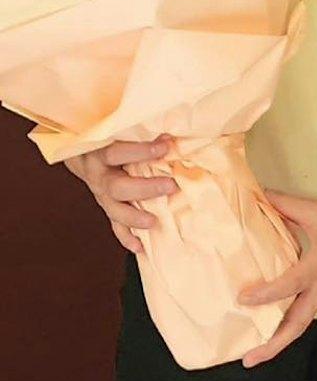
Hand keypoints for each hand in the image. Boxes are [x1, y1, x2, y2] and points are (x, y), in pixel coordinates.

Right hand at [64, 139, 176, 253]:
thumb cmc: (108, 138)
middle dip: (145, 188)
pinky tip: (139, 247)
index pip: (117, 152)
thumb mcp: (116, 132)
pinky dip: (126, 238)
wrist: (82, 152)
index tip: (166, 146)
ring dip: (134, 218)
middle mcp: (98, 176)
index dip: (141, 150)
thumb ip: (140, 134)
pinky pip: (115, 226)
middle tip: (170, 186)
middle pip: (117, 187)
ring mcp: (101, 194)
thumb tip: (169, 137)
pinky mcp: (107, 207)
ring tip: (153, 222)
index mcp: (99, 153)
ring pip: (114, 210)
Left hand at [238, 187, 316, 366]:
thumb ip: (286, 205)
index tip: (243, 298)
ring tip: (256, 350)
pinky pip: (307, 312)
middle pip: (298, 325)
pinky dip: (289, 323)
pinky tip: (274, 322)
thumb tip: (258, 196)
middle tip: (249, 358)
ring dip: (280, 338)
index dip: (266, 293)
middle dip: (273, 345)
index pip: (290, 285)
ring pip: (302, 322)